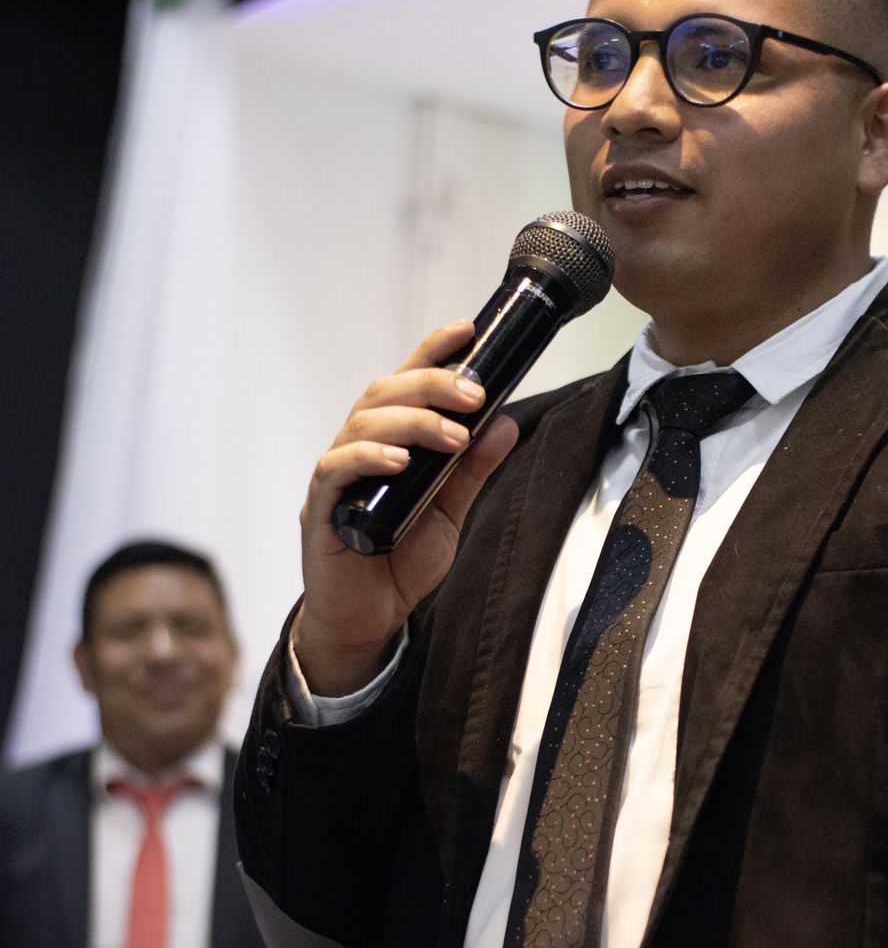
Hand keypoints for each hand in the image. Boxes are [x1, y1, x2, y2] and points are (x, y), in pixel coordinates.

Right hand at [294, 320, 518, 694]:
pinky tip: (399, 462)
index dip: (433, 351)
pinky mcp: (320, 508)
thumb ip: (473, 468)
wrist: (369, 618)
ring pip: (364, 424)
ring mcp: (337, 476)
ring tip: (453, 437)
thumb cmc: (400, 559)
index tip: (468, 329)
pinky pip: (336, 470)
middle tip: (475, 396)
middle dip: (432, 384)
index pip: (407, 382)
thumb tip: (507, 424)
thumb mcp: (451, 511)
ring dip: (413, 422)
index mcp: (389, 441)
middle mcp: (358, 448)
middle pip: (385, 394)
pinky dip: (368, 458)